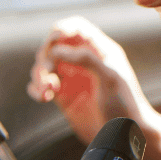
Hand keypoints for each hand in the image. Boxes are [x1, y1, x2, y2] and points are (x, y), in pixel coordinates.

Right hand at [28, 16, 156, 146]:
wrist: (123, 132)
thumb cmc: (124, 103)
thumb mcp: (110, 77)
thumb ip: (86, 59)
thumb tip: (57, 50)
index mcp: (99, 50)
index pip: (76, 27)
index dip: (62, 29)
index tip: (54, 39)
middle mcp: (84, 61)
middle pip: (53, 46)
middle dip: (45, 56)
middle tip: (48, 73)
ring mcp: (72, 78)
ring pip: (44, 65)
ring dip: (39, 74)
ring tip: (48, 89)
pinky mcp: (63, 95)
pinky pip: (40, 84)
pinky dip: (36, 88)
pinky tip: (44, 97)